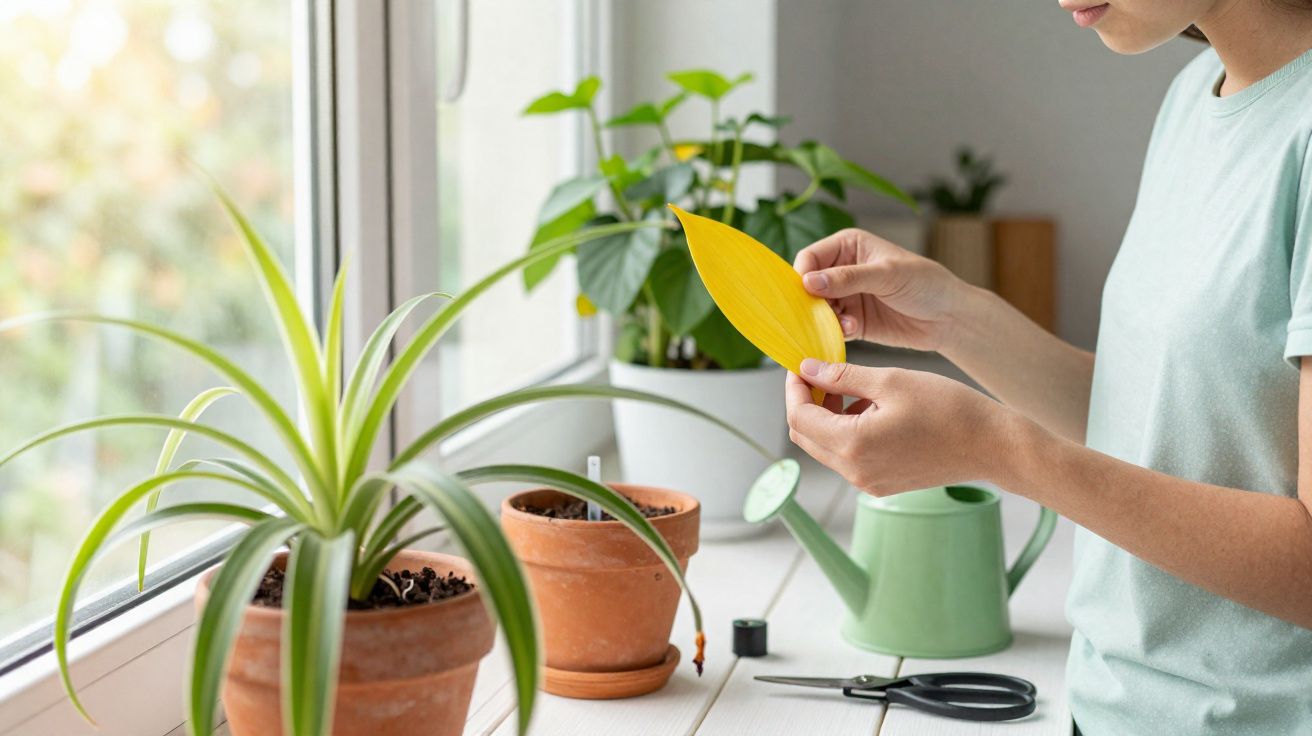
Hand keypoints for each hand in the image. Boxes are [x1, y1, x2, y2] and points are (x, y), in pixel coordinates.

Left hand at [785, 358, 1017, 495]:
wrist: (991, 445)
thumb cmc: (948, 409)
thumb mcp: (891, 381)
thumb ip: (843, 376)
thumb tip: (808, 369)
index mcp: (852, 445)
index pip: (798, 417)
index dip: (794, 388)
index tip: (801, 365)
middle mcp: (854, 471)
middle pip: (805, 436)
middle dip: (806, 402)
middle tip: (822, 373)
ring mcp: (867, 482)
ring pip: (825, 447)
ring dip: (826, 417)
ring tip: (852, 388)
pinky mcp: (881, 484)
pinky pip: (847, 457)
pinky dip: (846, 432)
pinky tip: (869, 409)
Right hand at [794, 228, 970, 351]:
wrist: (948, 317)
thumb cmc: (925, 283)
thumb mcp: (886, 275)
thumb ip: (847, 278)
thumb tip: (809, 281)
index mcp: (848, 246)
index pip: (810, 257)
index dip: (802, 274)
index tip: (805, 293)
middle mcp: (842, 269)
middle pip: (808, 285)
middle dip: (811, 301)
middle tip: (823, 313)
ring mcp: (846, 296)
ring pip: (816, 308)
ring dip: (825, 318)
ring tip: (847, 323)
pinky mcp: (852, 320)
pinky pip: (831, 327)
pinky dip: (835, 330)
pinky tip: (853, 329)